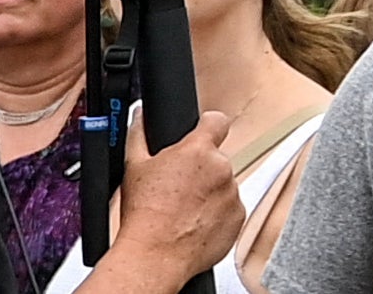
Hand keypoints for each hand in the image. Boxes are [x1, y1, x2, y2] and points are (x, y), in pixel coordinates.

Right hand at [109, 107, 242, 277]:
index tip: (203, 132)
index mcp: (198, 150)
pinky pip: (230, 209)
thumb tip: (140, 116)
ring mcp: (232, 193)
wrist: (156, 256)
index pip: (217, 121)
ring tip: (183, 211)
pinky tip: (194, 224)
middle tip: (178, 188)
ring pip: (223, 186)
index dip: (208, 126)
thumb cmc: (144, 216)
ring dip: (209, 194)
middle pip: (215, 160)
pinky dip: (216, 214)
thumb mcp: (133, 168)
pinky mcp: (238, 217)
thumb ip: (139, 135)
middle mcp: (221, 168)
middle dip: (200, 170)